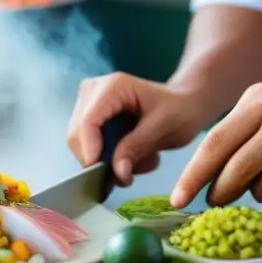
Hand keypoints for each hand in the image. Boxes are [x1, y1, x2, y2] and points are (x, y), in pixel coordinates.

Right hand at [67, 72, 213, 184]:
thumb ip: (137, 148)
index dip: (90, 150)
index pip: (88, 121)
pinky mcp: (89, 120)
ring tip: (142, 159)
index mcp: (113, 87)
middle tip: (132, 172)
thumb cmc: (179, 110)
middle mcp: (93, 91)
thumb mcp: (164, 128)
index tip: (102, 175)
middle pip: (77, 135)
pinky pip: (88, 148)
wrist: (184, 103)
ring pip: (81, 146)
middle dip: (101, 160)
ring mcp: (88, 105)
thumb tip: (116, 173)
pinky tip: (134, 155)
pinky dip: (109, 159)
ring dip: (108, 162)